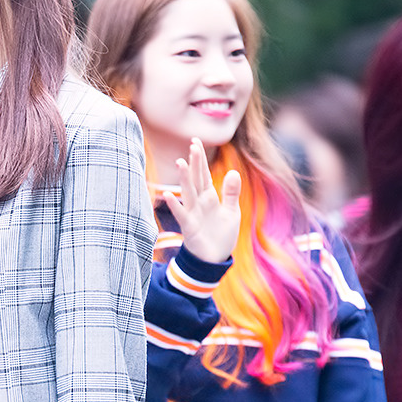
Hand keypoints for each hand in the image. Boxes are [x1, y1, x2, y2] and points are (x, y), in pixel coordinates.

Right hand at [164, 138, 240, 264]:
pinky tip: (168, 194)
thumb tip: (233, 172)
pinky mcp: (189, 227)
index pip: (204, 174)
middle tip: (193, 144)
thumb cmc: (220, 236)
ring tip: (181, 162)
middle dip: (195, 162)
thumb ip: (231, 193)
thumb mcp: (231, 212)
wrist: (213, 259)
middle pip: (196, 179)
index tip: (195, 141)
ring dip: (184, 178)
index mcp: (209, 198)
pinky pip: (181, 214)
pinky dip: (175, 205)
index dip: (201, 159)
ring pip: (188, 192)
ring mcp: (193, 214)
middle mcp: (199, 203)